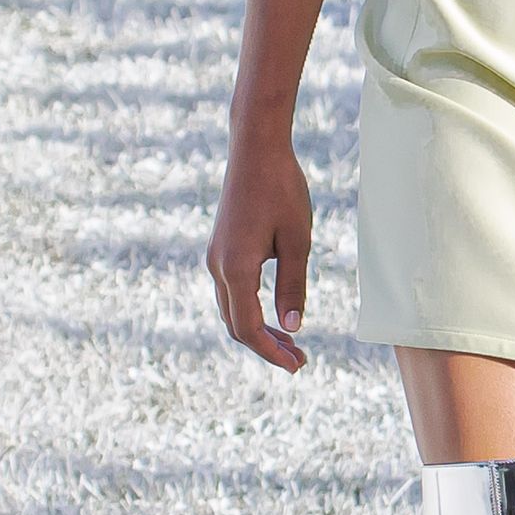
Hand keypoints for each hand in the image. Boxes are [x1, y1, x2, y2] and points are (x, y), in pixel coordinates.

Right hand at [208, 130, 313, 371]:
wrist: (256, 149)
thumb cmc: (282, 190)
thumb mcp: (297, 241)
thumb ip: (292, 285)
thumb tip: (292, 326)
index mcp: (236, 268)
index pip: (248, 328)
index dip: (271, 352)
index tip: (297, 365)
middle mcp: (218, 266)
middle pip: (235, 325)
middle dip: (266, 346)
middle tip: (299, 360)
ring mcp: (215, 257)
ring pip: (230, 309)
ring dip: (257, 330)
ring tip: (290, 343)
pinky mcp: (220, 248)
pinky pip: (230, 291)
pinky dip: (249, 310)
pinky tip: (273, 313)